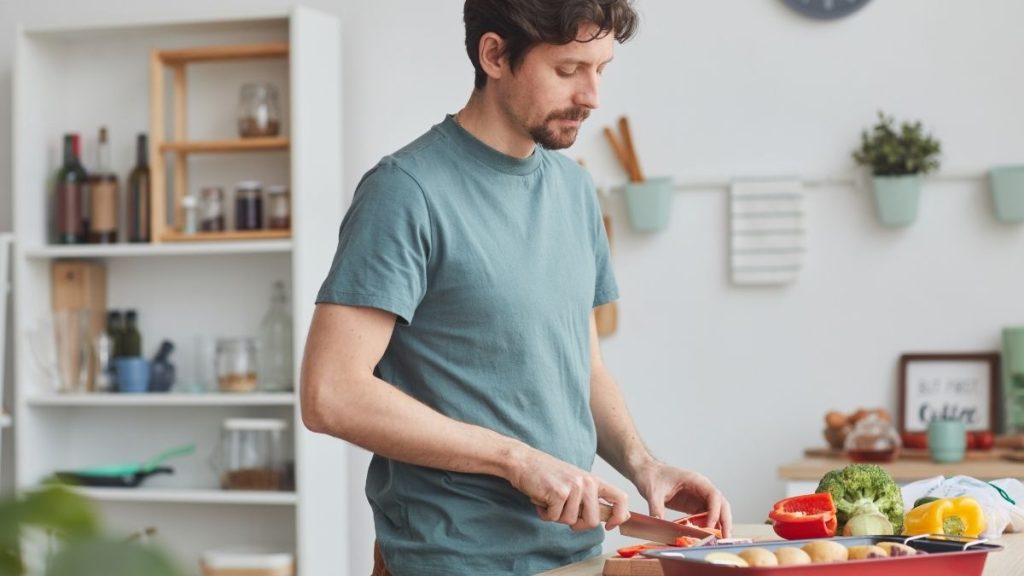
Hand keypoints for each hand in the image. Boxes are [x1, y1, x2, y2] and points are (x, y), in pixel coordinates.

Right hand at [508, 448, 629, 531]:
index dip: (620, 516)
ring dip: (556, 516)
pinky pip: (554, 517)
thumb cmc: (548, 474)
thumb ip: (591, 498)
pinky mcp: (559, 492)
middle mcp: (587, 482)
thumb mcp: (575, 483)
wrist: (524, 461)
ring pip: (570, 521)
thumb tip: (611, 517)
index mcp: (594, 480)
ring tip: (549, 500)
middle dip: (577, 524)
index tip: (610, 526)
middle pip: (592, 521)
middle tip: (563, 513)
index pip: (621, 498)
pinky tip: (541, 499)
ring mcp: (574, 487)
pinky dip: (544, 513)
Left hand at [634, 461, 731, 537]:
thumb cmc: (651, 476)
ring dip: (719, 524)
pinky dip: (709, 526)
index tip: (710, 525)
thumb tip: (658, 524)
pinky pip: (705, 515)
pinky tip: (707, 536)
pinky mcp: (693, 504)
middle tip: (725, 537)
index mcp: (695, 480)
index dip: (715, 511)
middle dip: (725, 520)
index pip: (713, 495)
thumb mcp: (652, 492)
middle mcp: (701, 488)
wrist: (646, 471)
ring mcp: (698, 496)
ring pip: (716, 511)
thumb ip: (656, 508)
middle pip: (721, 504)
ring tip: (719, 540)